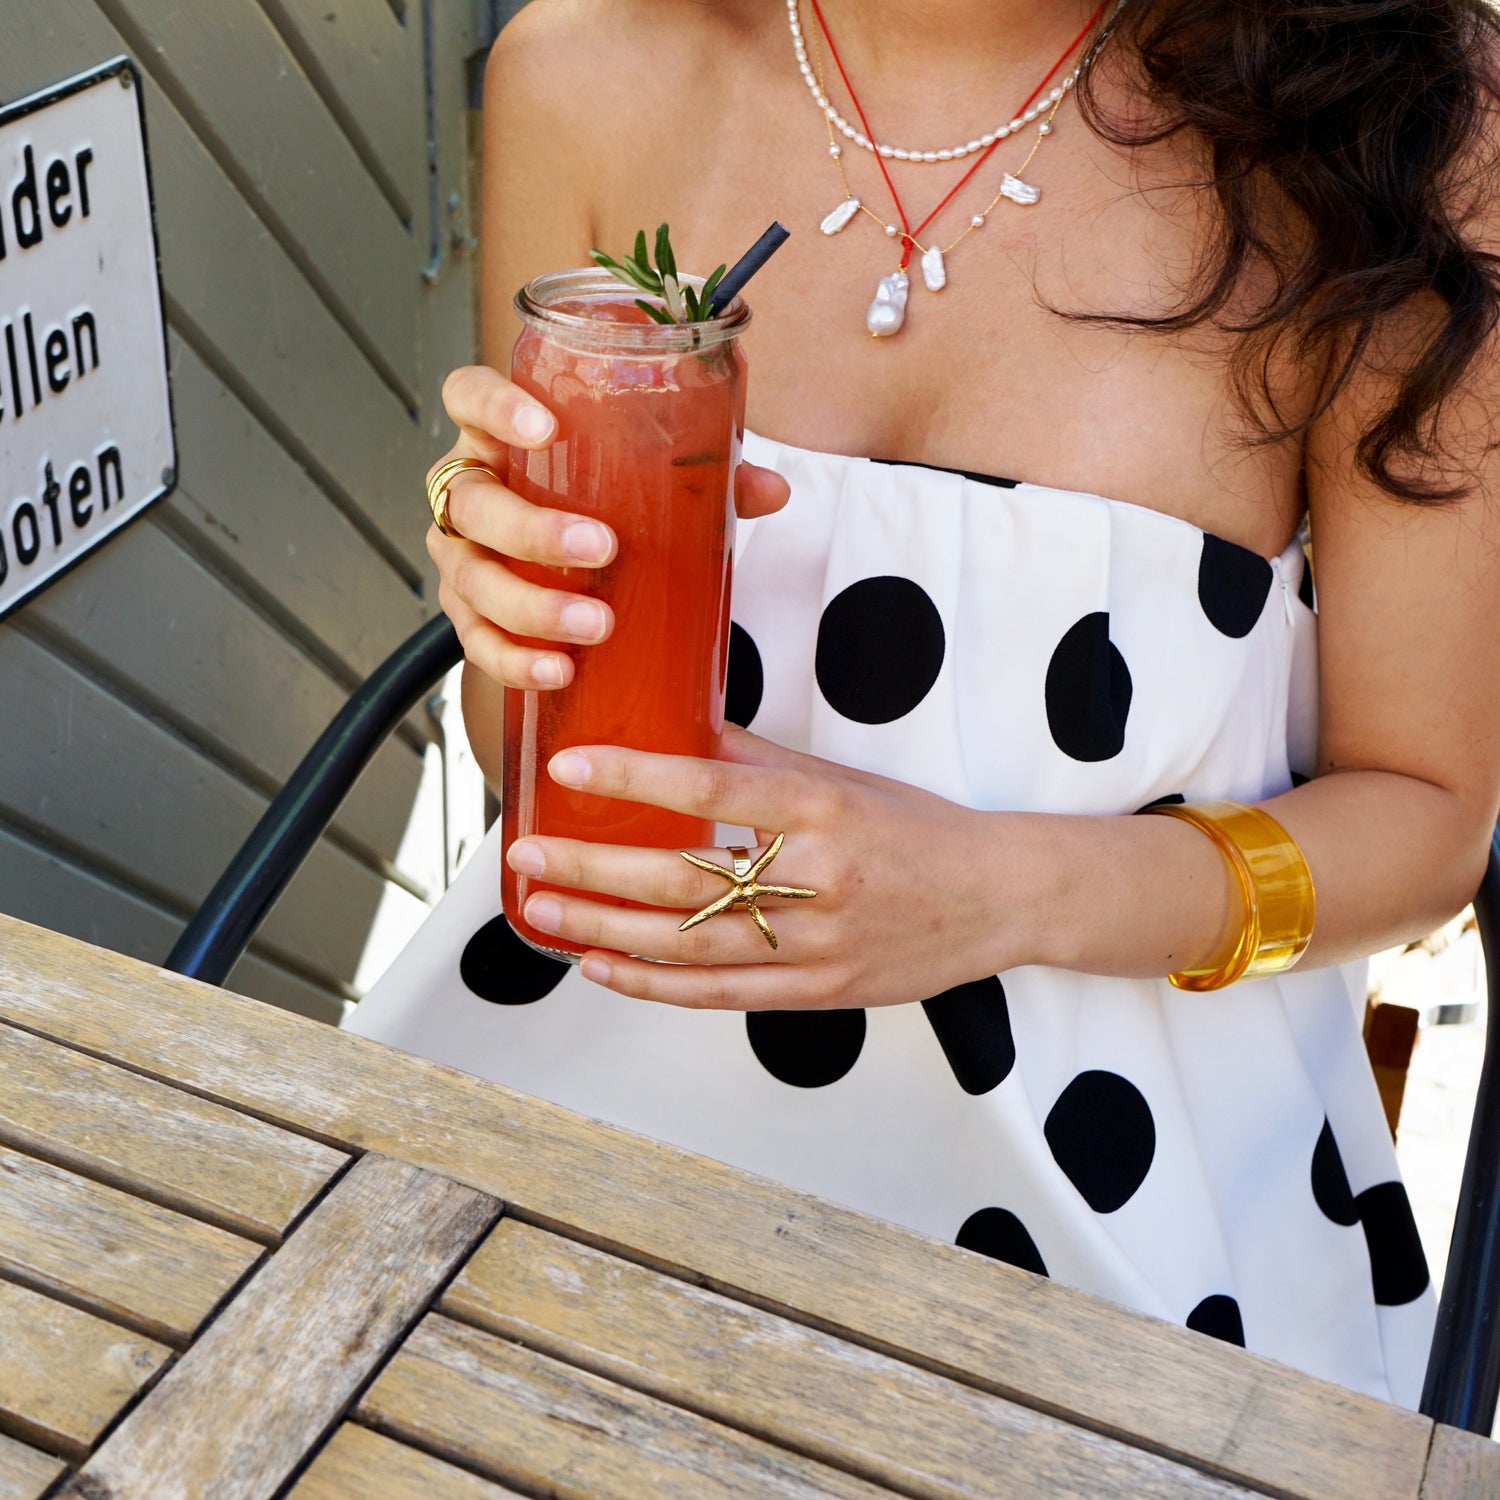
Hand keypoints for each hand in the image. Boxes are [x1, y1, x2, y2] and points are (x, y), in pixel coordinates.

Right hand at [429, 365, 790, 690]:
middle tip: (601, 547)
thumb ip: (706, 479)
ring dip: (532, 606)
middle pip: (470, 501)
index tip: (545, 427)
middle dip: (532, 529)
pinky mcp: (467, 617)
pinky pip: (478, 643)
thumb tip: (772, 490)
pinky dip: (515, 661)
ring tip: (595, 624)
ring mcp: (462, 557)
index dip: (493, 405)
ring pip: (473, 578)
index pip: (468, 395)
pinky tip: (558, 670)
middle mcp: (469, 492)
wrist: (571, 569)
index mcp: (501, 439)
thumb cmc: (603, 505)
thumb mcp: (650, 483)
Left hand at [503, 726, 1022, 1008]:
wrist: (997, 896)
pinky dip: (654, 985)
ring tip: (539, 913)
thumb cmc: (917, 828)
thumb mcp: (844, 779)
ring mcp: (817, 943)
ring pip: (689, 945)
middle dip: (592, 868)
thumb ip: (759, 760)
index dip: (634, 778)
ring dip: (604, 930)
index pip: (710, 791)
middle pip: (682, 878)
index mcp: (822, 809)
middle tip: (523, 856)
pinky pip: (721, 995)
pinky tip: (599, 968)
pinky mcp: (820, 991)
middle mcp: (816, 878)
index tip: (569, 767)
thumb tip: (682, 727)